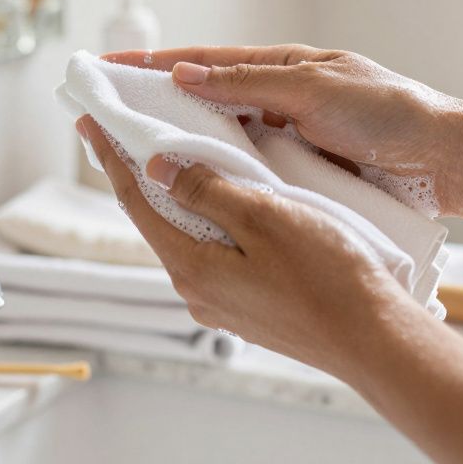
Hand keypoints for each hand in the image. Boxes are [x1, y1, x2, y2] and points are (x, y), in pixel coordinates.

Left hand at [76, 114, 417, 379]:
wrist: (374, 340)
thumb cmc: (327, 276)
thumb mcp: (263, 216)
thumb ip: (204, 190)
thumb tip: (155, 166)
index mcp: (191, 266)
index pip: (136, 201)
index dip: (112, 158)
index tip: (88, 123)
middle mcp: (197, 291)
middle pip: (157, 221)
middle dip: (141, 177)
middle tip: (125, 136)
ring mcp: (222, 305)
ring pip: (189, 239)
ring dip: (179, 201)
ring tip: (173, 163)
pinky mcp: (249, 310)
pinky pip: (216, 256)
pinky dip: (210, 224)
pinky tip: (225, 207)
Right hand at [105, 45, 462, 206]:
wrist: (444, 161)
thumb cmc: (388, 114)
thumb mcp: (311, 90)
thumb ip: (247, 82)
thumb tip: (184, 72)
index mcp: (282, 67)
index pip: (203, 61)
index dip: (152, 64)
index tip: (108, 65)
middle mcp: (280, 100)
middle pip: (206, 100)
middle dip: (158, 105)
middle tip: (110, 114)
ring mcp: (288, 138)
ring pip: (223, 141)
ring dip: (186, 146)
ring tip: (140, 158)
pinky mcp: (300, 173)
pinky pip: (248, 172)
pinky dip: (220, 177)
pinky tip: (196, 190)